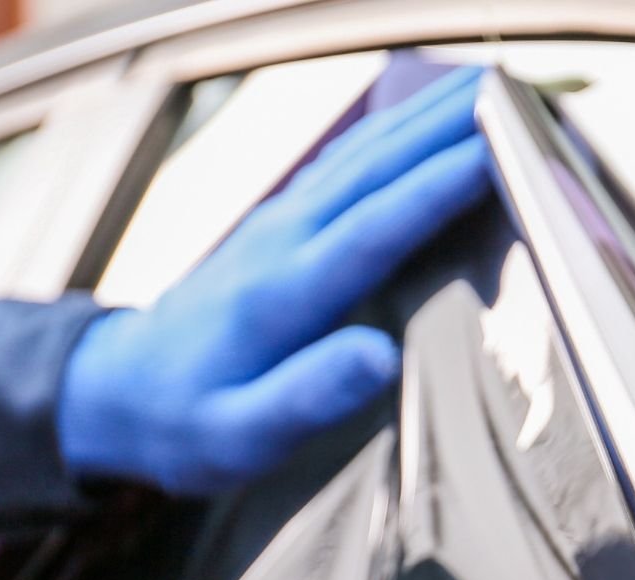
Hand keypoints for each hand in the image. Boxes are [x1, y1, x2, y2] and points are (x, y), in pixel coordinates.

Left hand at [58, 66, 488, 493]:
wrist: (118, 392)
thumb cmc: (185, 424)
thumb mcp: (237, 437)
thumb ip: (306, 397)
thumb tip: (378, 358)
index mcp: (281, 295)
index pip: (373, 228)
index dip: (437, 189)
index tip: (498, 154)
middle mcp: (282, 240)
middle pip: (376, 167)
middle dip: (446, 127)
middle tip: (516, 94)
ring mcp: (280, 222)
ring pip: (364, 152)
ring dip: (427, 115)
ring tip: (489, 87)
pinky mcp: (283, 221)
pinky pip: (350, 161)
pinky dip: (397, 130)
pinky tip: (428, 117)